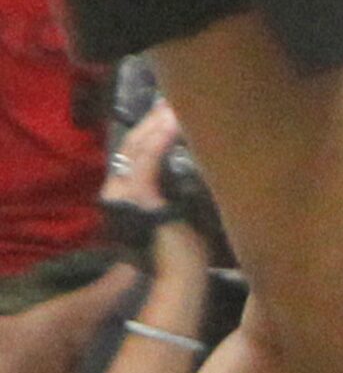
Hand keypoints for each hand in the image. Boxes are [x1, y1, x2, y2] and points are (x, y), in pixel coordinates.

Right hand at [104, 102, 208, 270]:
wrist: (181, 273)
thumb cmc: (185, 244)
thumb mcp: (178, 204)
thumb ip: (175, 182)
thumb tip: (193, 152)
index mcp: (128, 195)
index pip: (133, 153)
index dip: (148, 129)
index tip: (167, 108)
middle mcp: (119, 194)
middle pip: (131, 146)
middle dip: (151, 121)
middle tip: (172, 99)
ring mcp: (125, 197)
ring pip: (136, 149)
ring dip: (156, 124)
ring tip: (174, 105)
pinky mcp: (138, 200)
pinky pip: (146, 162)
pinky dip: (159, 139)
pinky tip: (174, 122)